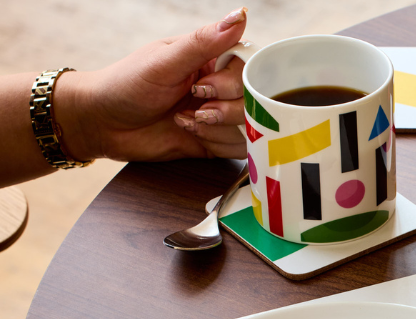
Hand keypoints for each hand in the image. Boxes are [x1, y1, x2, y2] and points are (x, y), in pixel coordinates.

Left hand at [59, 7, 249, 162]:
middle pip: (254, 100)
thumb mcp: (164, 61)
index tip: (206, 87)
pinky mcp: (216, 140)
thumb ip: (204, 41)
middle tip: (195, 107)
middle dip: (225, 109)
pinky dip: (217, 143)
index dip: (235, 82)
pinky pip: (239, 147)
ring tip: (186, 121)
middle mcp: (221, 86)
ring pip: (249, 125)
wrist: (101, 124)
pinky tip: (190, 134)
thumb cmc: (126, 84)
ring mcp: (219, 114)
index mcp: (212, 59)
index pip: (250, 68)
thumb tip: (240, 15)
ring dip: (217, 128)